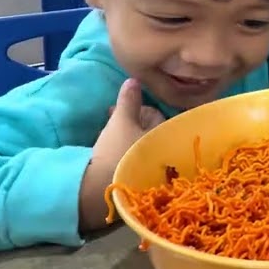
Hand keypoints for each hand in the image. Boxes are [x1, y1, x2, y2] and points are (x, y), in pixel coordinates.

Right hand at [81, 79, 165, 229]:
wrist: (103, 189)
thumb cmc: (117, 150)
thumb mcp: (121, 121)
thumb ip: (128, 100)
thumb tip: (134, 80)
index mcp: (165, 137)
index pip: (155, 115)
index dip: (136, 109)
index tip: (117, 111)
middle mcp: (166, 154)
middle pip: (148, 130)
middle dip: (130, 123)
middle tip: (111, 121)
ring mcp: (154, 169)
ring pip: (141, 145)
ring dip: (126, 138)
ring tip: (107, 137)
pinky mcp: (140, 182)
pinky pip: (134, 159)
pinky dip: (124, 153)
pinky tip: (110, 154)